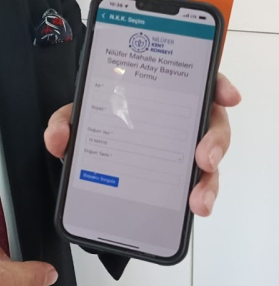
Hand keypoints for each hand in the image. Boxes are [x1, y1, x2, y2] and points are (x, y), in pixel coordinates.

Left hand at [44, 72, 241, 216]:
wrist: (95, 148)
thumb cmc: (98, 120)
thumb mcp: (79, 115)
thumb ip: (64, 122)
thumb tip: (57, 139)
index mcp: (164, 92)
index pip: (199, 79)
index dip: (219, 84)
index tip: (228, 96)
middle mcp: (181, 117)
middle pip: (212, 122)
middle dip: (215, 140)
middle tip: (204, 158)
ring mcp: (185, 146)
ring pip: (210, 159)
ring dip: (209, 181)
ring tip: (198, 200)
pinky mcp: (183, 174)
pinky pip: (199, 184)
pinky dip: (202, 195)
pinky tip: (196, 206)